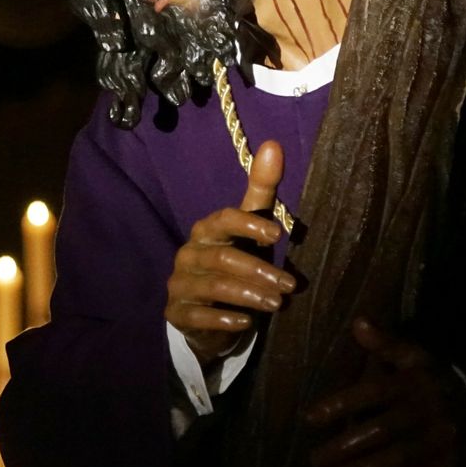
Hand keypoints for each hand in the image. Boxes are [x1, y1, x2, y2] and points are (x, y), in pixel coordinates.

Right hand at [165, 141, 295, 363]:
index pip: (223, 219)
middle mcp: (188, 253)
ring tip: (277, 304)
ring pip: (212, 287)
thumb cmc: (234, 261)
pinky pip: (196, 317)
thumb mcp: (249, 227)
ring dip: (247, 295)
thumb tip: (273, 144)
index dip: (248, 223)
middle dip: (258, 270)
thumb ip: (261, 189)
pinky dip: (222, 320)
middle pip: (222, 257)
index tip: (278, 234)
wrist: (207, 312)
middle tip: (289, 285)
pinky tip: (246, 323)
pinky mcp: (176, 313)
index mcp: (206, 231)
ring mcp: (179, 284)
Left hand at [305, 317, 461, 466]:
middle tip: (312, 459)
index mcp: (415, 382)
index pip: (374, 392)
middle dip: (343, 447)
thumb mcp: (414, 359)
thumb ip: (385, 344)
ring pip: (392, 461)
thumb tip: (359, 322)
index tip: (308, 418)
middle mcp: (426, 412)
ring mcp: (436, 442)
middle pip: (381, 432)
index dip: (340, 403)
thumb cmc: (432, 385)